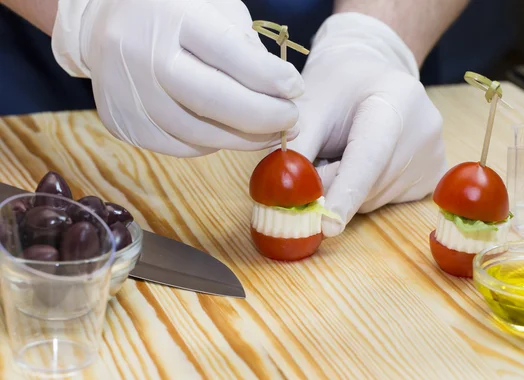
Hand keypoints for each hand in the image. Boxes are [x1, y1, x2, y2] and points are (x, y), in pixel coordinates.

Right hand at [51, 0, 303, 156]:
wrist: (105, 23)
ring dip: (243, 139)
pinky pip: (179, 146)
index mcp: (171, 15)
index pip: (228, 53)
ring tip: (271, 133)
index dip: (269, 78)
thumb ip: (247, 49)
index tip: (297, 89)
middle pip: (210, 100)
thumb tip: (283, 93)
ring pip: (196, 133)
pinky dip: (212, 144)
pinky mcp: (122, 122)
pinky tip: (229, 133)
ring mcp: (127, 92)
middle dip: (262, 117)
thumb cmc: (175, 13)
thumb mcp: (215, 11)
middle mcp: (142, 53)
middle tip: (292, 121)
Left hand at [287, 13, 447, 236]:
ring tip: (342, 153)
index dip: (346, 192)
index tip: (327, 226)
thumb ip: (298, 148)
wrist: (372, 72)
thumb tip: (288, 198)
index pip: (370, 157)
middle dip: (333, 187)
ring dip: (346, 190)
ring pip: (375, 199)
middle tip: (318, 162)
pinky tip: (363, 162)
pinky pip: (387, 200)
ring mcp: (434, 155)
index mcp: (396, 100)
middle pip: (369, 184)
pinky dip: (364, 192)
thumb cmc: (336, 86)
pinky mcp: (433, 175)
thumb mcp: (311, 106)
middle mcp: (424, 130)